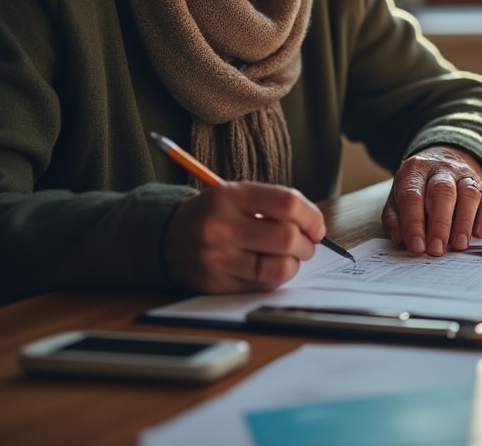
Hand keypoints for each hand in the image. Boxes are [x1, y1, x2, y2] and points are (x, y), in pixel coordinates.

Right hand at [162, 182, 324, 292]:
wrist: (164, 238)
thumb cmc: (213, 214)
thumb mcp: (236, 195)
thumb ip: (274, 204)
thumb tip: (315, 227)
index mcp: (228, 196)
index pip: (287, 203)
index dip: (311, 217)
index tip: (317, 226)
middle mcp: (221, 227)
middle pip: (286, 238)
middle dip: (307, 244)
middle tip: (306, 244)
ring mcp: (217, 259)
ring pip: (278, 268)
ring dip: (294, 264)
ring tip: (289, 257)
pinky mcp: (216, 285)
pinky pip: (262, 286)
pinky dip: (275, 278)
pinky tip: (269, 267)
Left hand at [381, 146, 481, 255]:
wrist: (443, 159)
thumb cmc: (417, 188)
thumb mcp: (397, 198)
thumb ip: (395, 218)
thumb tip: (401, 239)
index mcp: (414, 171)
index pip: (412, 195)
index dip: (414, 223)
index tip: (417, 247)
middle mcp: (441, 169)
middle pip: (442, 192)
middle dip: (440, 224)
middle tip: (437, 249)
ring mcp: (464, 175)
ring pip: (468, 194)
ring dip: (464, 222)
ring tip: (459, 245)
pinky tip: (479, 233)